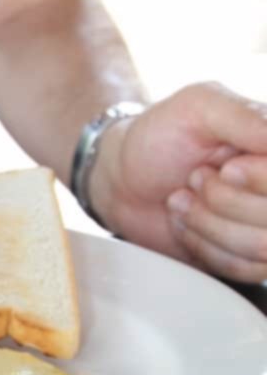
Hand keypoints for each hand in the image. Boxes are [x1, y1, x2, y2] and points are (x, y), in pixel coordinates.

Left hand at [88, 82, 266, 282]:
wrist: (122, 180)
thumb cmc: (159, 137)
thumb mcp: (198, 106)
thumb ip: (244, 116)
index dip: (260, 180)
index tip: (224, 168)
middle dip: (224, 201)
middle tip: (194, 179)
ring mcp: (266, 224)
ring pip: (263, 247)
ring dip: (209, 224)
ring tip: (184, 199)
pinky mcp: (247, 256)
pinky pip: (244, 268)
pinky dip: (205, 246)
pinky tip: (187, 223)